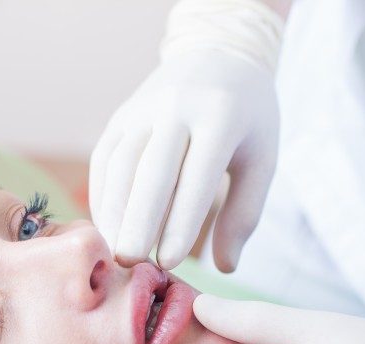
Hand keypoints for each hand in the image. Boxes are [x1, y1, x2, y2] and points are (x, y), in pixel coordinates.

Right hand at [89, 50, 278, 271]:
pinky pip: (105, 160)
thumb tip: (225, 267)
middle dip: (138, 221)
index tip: (170, 261)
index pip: (197, 176)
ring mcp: (143, 108)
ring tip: (116, 253)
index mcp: (220, 116)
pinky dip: (103, 196)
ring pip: (120, 165)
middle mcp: (176, 107)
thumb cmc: (248, 119)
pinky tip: (109, 228)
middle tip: (130, 263)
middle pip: (150, 171)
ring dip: (114, 212)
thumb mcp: (261, 160)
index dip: (182, 221)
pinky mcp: (121, 116)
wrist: (218, 55)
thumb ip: (245, 213)